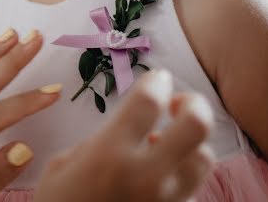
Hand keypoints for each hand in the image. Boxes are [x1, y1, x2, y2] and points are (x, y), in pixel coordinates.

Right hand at [34, 70, 214, 201]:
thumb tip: (123, 133)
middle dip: (192, 104)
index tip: (157, 78)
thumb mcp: (62, 167)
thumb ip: (97, 143)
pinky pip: (192, 189)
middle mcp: (145, 176)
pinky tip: (162, 174)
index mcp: (109, 154)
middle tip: (177, 102)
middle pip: (196, 125)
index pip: (149, 101)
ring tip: (168, 142)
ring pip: (204, 158)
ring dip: (191, 143)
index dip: (157, 81)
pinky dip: (184, 173)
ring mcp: (165, 201)